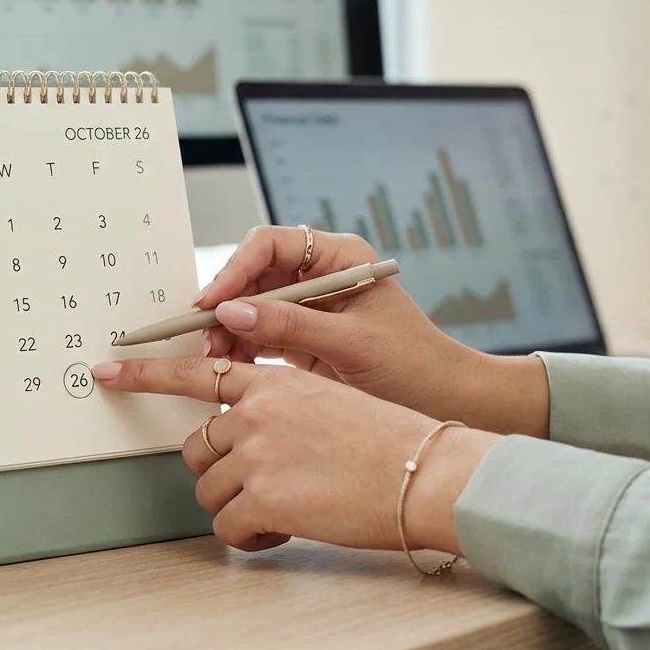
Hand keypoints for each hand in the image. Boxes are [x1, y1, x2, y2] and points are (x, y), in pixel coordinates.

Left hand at [90, 355, 499, 553]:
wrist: (428, 473)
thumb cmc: (392, 443)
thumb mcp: (330, 400)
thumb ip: (280, 406)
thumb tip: (245, 433)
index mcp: (274, 381)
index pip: (196, 370)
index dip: (144, 372)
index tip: (108, 370)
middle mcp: (257, 410)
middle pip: (198, 448)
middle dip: (222, 474)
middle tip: (265, 486)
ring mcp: (256, 452)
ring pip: (209, 491)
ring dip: (241, 507)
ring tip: (289, 507)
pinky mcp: (262, 495)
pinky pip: (228, 526)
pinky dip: (252, 536)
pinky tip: (289, 528)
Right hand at [195, 226, 548, 437]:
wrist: (446, 404)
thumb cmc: (415, 365)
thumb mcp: (351, 343)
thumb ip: (289, 325)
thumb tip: (232, 312)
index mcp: (340, 257)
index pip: (271, 245)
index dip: (235, 270)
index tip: (212, 302)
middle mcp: (321, 275)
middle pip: (253, 275)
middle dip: (225, 305)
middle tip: (202, 337)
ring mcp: (310, 307)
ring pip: (250, 306)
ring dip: (227, 331)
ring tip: (213, 360)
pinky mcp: (302, 338)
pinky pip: (258, 336)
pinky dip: (239, 352)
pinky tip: (228, 370)